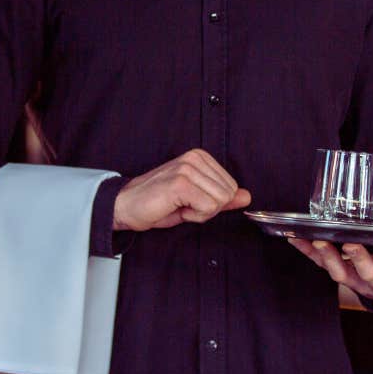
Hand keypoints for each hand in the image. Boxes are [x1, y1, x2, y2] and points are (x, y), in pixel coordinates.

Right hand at [113, 148, 250, 231]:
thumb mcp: (195, 200)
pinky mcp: (181, 182)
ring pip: (220, 202)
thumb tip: (246, 196)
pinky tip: (176, 208)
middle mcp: (195, 158)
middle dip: (209, 208)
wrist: (125, 206)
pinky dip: (194, 216)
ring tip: (179, 206)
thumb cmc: (157, 203)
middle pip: (228, 194)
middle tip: (184, 205)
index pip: (232, 187)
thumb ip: (222, 197)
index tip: (189, 201)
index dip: (213, 203)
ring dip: (200, 213)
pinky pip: (208, 208)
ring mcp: (188, 169)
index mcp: (200, 157)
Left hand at [287, 239, 372, 304]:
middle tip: (351, 245)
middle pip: (367, 274)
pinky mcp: (338, 271)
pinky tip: (296, 238)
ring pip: (340, 272)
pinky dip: (307, 251)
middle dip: (359, 260)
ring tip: (320, 242)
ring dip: (328, 257)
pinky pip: (320, 262)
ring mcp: (354, 278)